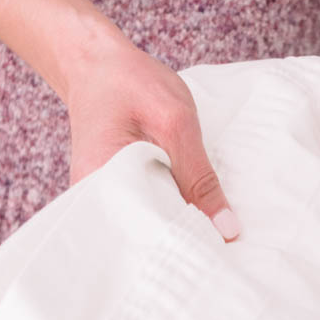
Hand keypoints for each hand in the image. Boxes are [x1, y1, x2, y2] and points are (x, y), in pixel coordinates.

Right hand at [62, 29, 239, 239]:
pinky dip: (169, 211)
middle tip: (223, 252)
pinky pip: (145, 211)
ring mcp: (102, 198)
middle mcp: (93, 201)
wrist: (95, 65)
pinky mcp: (115, 192)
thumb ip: (199, 177)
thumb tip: (226, 230)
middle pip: (146, 239)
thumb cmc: (130, 84)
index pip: (147, 235)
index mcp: (101, 184)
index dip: (184, 246)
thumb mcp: (176, 123)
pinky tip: (194, 215)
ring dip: (178, 227)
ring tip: (213, 240)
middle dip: (183, 244)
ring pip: (147, 227)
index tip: (218, 255)